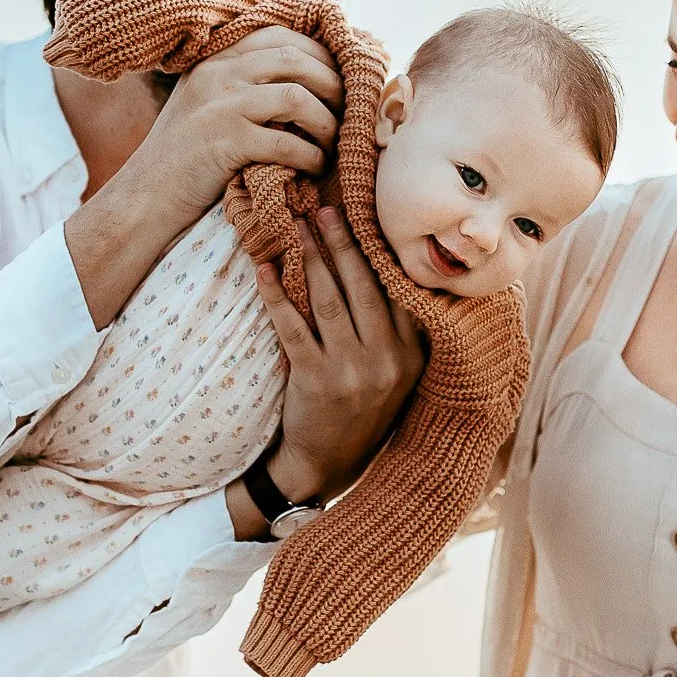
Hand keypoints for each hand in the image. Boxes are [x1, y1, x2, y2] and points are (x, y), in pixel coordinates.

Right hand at [67, 27, 343, 328]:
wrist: (144, 196)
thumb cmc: (185, 156)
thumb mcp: (206, 102)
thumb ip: (241, 81)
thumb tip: (306, 75)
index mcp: (215, 58)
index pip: (280, 35)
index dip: (320, 53)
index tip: (340, 77)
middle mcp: (218, 73)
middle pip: (296, 60)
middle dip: (333, 85)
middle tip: (348, 111)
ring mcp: (220, 106)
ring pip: (297, 97)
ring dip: (327, 121)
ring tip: (334, 142)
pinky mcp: (225, 143)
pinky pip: (286, 142)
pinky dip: (310, 156)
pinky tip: (313, 167)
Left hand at [256, 208, 424, 500]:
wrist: (327, 466)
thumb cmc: (362, 414)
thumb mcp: (399, 378)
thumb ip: (402, 334)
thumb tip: (393, 273)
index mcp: (412, 355)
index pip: (398, 291)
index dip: (379, 252)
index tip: (366, 219)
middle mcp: (387, 360)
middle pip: (363, 287)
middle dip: (343, 243)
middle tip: (326, 209)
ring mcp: (351, 371)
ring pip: (328, 300)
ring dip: (311, 258)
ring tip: (297, 227)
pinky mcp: (315, 380)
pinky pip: (292, 326)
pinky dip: (276, 295)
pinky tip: (264, 270)